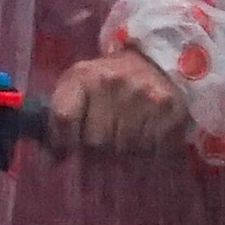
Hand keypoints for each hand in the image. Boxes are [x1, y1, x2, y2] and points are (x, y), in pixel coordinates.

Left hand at [46, 49, 191, 158]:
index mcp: (85, 75)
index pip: (64, 118)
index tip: (67, 148)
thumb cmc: (107, 83)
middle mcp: (114, 82)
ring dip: (122, 151)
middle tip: (103, 140)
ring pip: (123, 150)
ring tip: (125, 136)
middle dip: (96, 148)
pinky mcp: (170, 111)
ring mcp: (145, 97)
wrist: (155, 65)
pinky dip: (146, 151)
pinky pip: (150, 151)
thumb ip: (60, 117)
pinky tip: (145, 136)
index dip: (62, 141)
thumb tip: (53, 159)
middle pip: (94, 141)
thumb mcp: (78, 87)